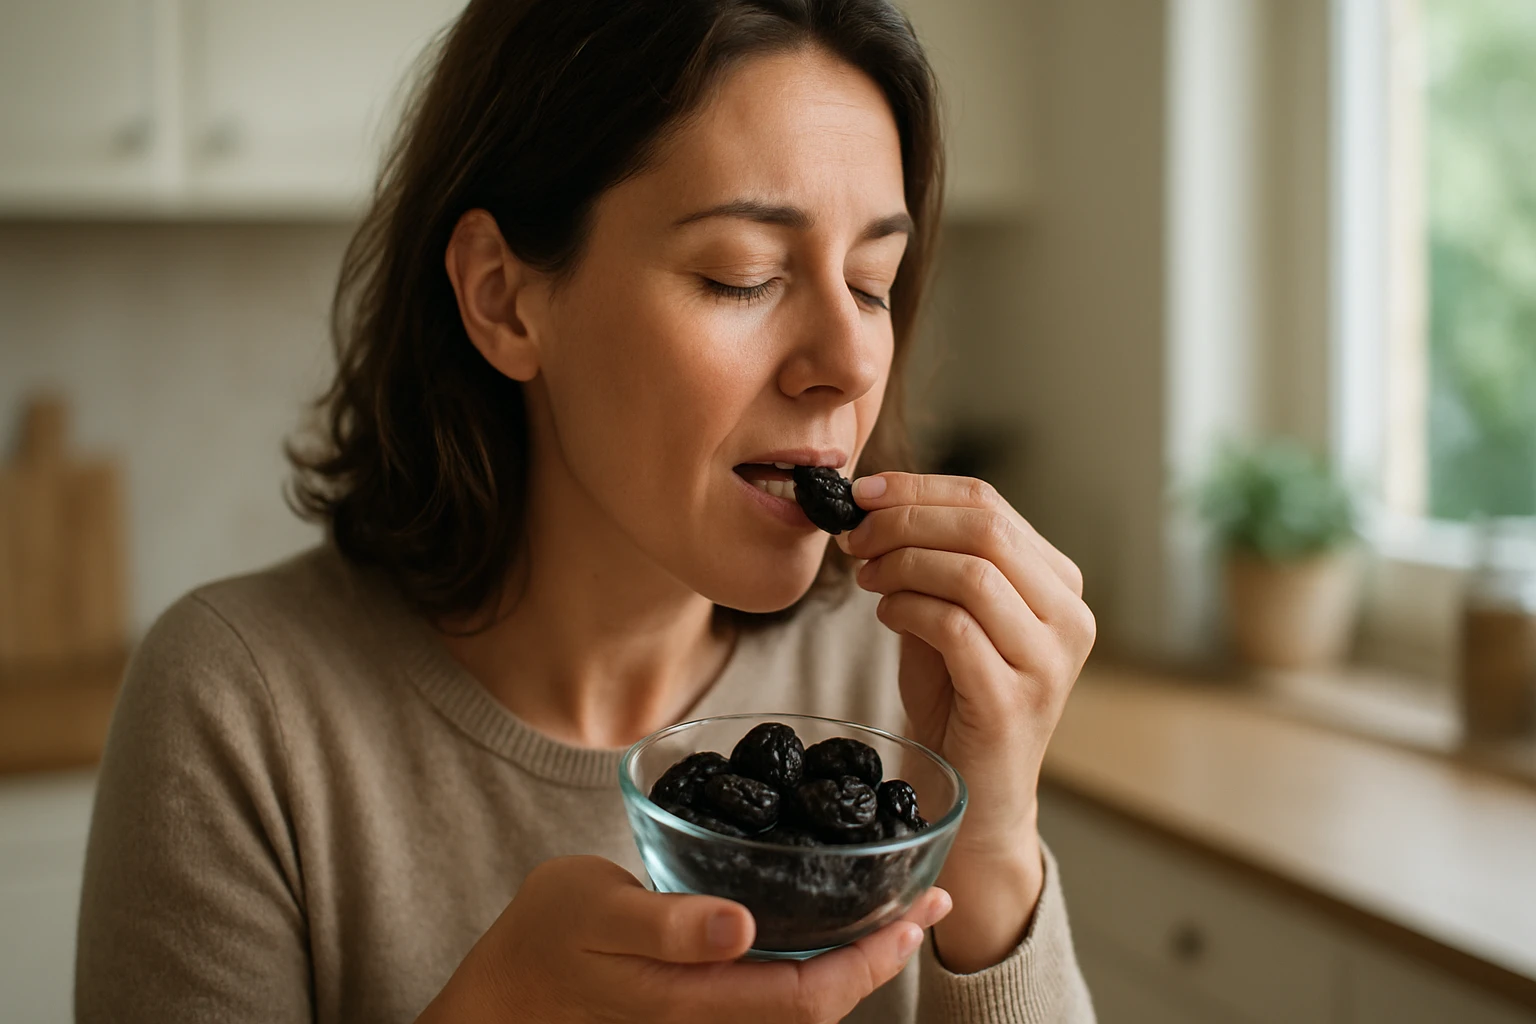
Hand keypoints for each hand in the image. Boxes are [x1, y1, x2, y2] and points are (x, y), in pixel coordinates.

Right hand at [417, 855, 952, 1022]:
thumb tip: (740, 927)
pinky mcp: (698, 1007)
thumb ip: (665, 925)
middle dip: (883, 958)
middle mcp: (712, 1019)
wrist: (500, 998)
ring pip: (803, 1005)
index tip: (916, 914)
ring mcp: (707, 1019)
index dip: (871, 962)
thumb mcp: (591, 910)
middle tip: (930, 901)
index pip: (809, 997)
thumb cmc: (539, 940)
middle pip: (822, 1009)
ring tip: (897, 911)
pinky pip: (776, 996)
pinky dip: (818, 962)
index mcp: (695, 999)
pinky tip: (830, 924)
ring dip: (858, 961)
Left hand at [837, 473, 1094, 971]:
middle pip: (984, 528)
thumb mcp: (948, 615)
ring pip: (971, 572)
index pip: (990, 503)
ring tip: (866, 576)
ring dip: (902, 562)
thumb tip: (876, 503)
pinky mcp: (1014, 699)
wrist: (977, 799)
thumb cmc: (958, 702)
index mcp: (1059, 584)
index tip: (863, 493)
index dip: (919, 489)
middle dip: (905, 521)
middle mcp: (1069, 616)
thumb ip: (931, 561)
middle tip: (856, 536)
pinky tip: (885, 613)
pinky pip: (953, 626)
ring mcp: (1049, 661)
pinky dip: (907, 607)